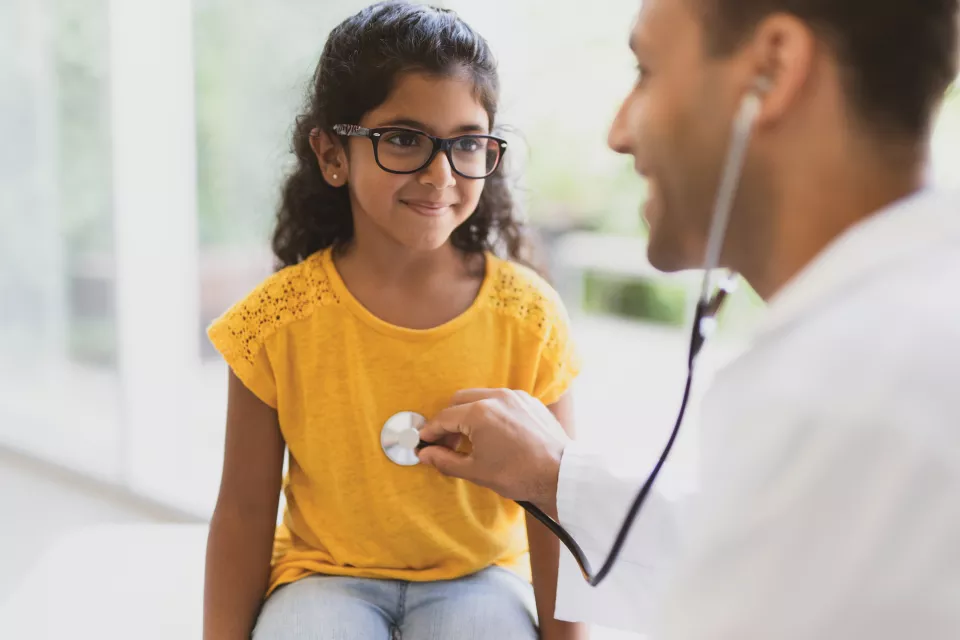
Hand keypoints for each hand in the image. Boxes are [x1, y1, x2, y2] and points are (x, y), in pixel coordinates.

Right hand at [417, 389, 569, 511]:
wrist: (561, 474)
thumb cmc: (521, 474)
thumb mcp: (476, 471)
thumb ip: (445, 460)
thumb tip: (426, 454)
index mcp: (480, 413)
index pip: (444, 418)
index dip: (430, 432)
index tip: (424, 443)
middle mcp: (497, 397)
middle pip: (459, 401)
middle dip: (448, 420)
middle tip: (446, 443)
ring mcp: (515, 397)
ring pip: (480, 397)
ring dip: (468, 414)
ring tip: (470, 440)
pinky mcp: (529, 401)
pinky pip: (501, 400)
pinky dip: (490, 412)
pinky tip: (492, 433)